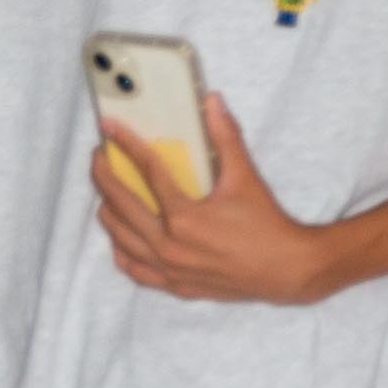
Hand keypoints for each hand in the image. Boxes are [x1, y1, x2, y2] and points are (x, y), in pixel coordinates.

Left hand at [99, 95, 341, 305]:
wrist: (287, 270)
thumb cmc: (267, 224)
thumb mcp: (246, 178)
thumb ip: (226, 137)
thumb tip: (212, 102)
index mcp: (185, 217)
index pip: (147, 172)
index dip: (126, 145)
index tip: (110, 130)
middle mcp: (170, 246)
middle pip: (121, 205)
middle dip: (104, 176)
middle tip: (99, 158)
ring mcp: (170, 269)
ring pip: (121, 238)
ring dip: (109, 211)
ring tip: (107, 193)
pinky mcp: (176, 285)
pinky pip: (135, 269)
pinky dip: (123, 251)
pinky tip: (120, 237)